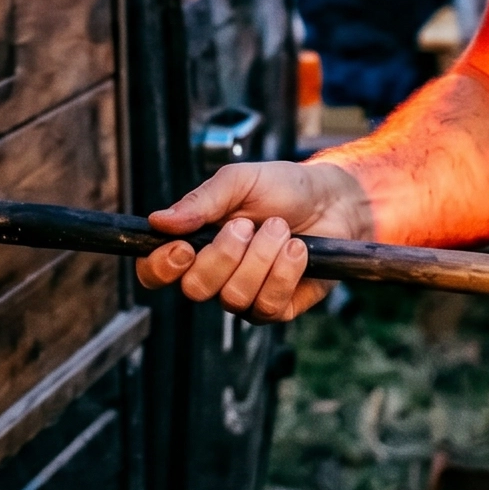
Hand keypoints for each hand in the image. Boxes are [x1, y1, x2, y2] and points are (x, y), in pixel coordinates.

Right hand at [134, 160, 374, 322]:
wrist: (333, 201)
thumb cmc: (282, 188)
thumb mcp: (239, 181)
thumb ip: (200, 200)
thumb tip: (160, 221)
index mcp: (194, 244)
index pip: (155, 272)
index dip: (162, 266)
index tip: (185, 246)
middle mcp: (214, 275)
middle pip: (195, 288)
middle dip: (225, 254)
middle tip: (248, 226)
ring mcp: (244, 295)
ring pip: (234, 297)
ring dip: (262, 256)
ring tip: (280, 230)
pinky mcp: (275, 308)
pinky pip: (267, 304)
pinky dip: (285, 271)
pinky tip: (298, 251)